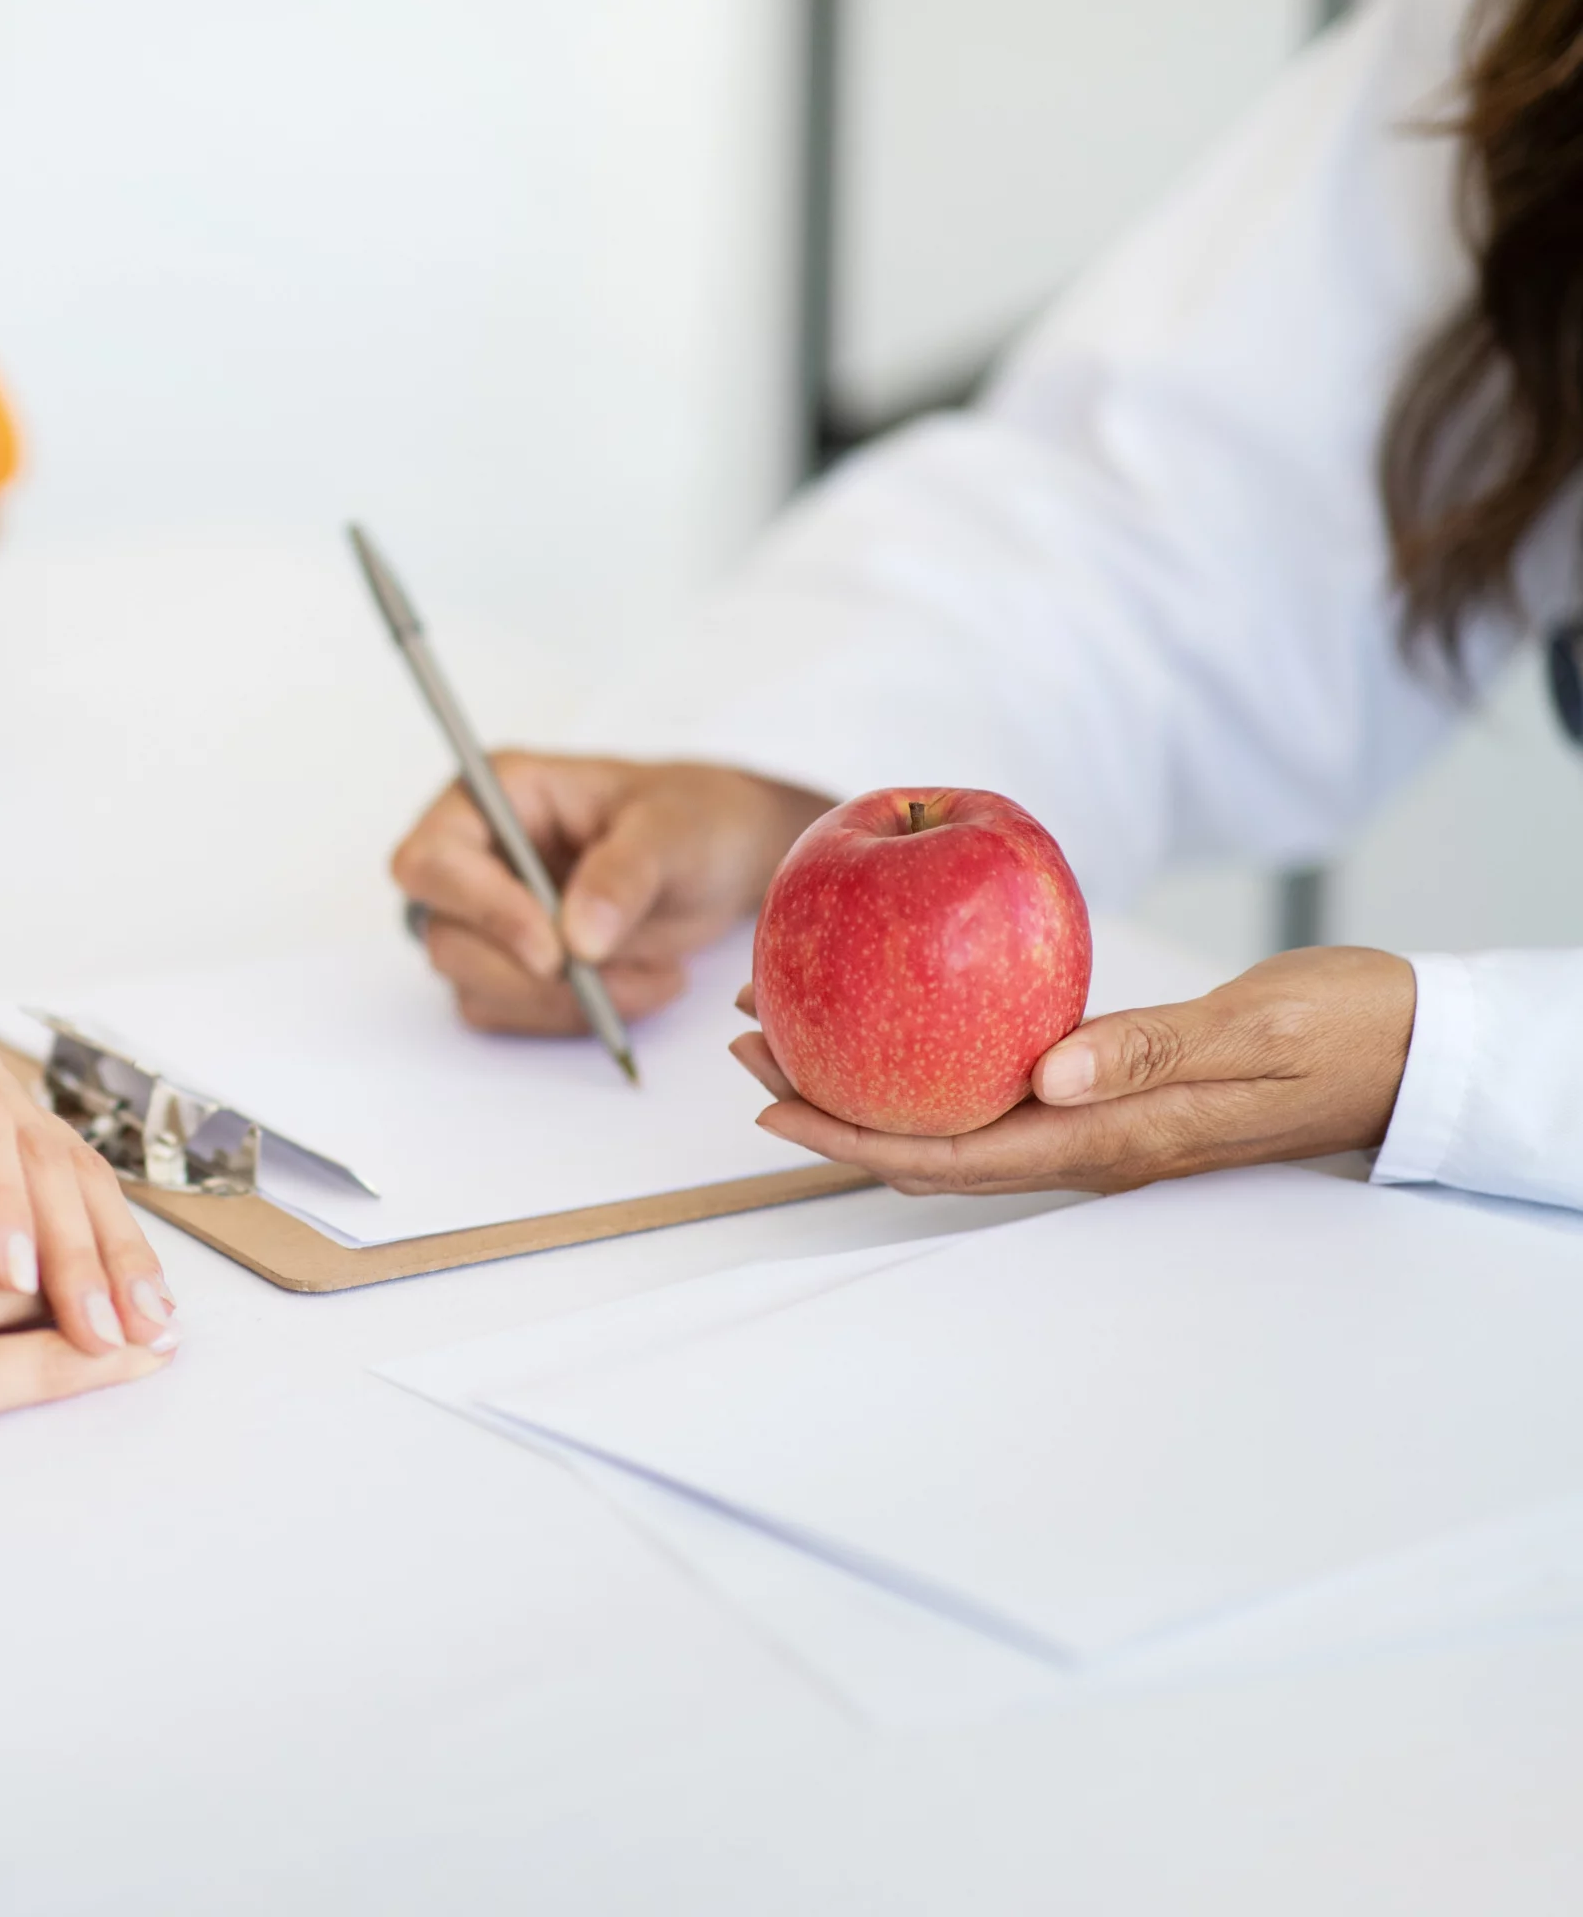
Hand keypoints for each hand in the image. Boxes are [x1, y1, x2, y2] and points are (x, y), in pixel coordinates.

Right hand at [390, 755, 830, 1032]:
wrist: (726, 860)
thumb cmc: (694, 818)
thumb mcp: (674, 829)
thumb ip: (625, 873)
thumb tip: (578, 939)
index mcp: (494, 796)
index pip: (432, 860)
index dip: (481, 910)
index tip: (554, 950)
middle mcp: (474, 857)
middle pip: (446, 936)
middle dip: (530, 972)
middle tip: (611, 972)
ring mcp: (486, 918)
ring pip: (475, 987)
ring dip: (563, 1002)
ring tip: (653, 974)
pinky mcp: (509, 968)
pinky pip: (510, 1015)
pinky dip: (574, 1018)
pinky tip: (638, 985)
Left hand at [730, 946, 1417, 1193]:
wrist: (1408, 1046)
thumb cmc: (1343, 1033)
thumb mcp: (1253, 1031)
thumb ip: (1152, 1051)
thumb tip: (1049, 1074)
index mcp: (1108, 1136)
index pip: (948, 1152)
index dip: (847, 1133)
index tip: (767, 1097)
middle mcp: (1087, 1137)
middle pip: (925, 1137)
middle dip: (828, 1101)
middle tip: (748, 1040)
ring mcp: (1095, 1116)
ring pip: (952, 1108)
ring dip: (868, 1074)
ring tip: (792, 1019)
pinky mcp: (1106, 1083)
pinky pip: (995, 1077)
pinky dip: (929, 1047)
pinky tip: (899, 1004)